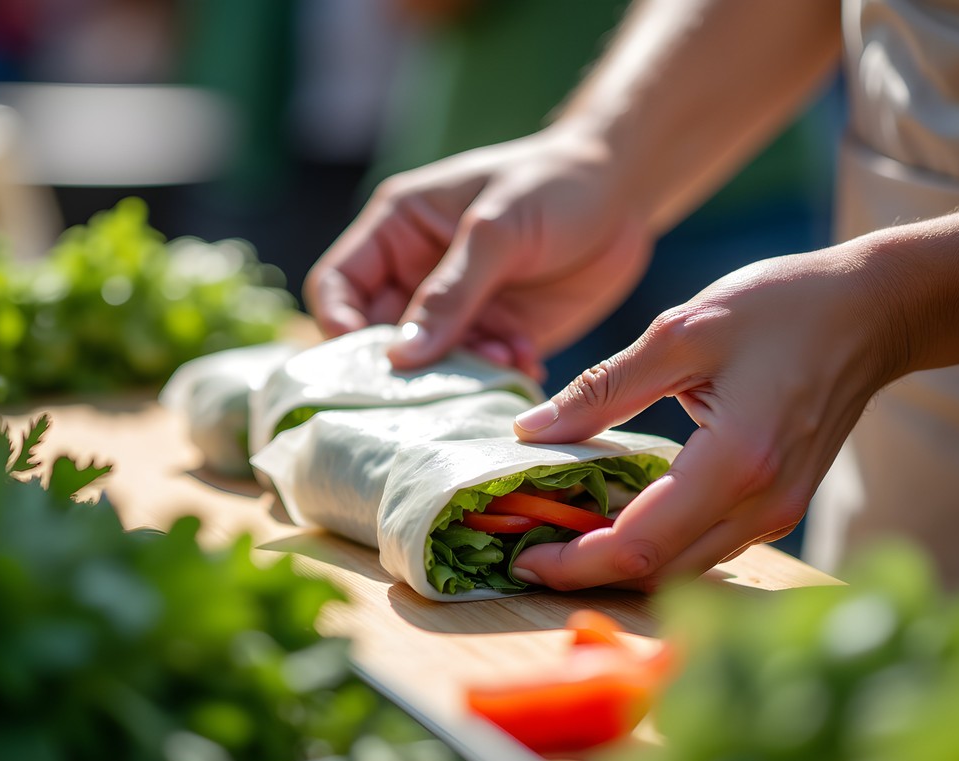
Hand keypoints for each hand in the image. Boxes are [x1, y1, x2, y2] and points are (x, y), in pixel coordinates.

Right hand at [303, 125, 653, 379]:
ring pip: (431, 365)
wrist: (623, 193)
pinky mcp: (497, 335)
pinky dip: (496, 377)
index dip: (340, 326)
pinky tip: (527, 359)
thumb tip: (400, 355)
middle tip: (449, 374)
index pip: (336, 286)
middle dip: (408, 365)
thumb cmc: (553, 184)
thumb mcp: (497, 228)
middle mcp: (416, 276)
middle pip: (378, 337)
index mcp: (397, 231)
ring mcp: (458, 310)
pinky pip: (478, 373)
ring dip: (462, 374)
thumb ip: (450, 291)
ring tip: (506, 355)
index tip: (373, 361)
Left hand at [510, 245, 895, 590]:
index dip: (574, 563)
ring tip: (562, 532)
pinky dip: (656, 542)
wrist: (869, 312)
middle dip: (587, 570)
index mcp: (736, 462)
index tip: (522, 558)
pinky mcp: (779, 505)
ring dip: (620, 559)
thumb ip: (602, 389)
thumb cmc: (781, 307)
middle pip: (659, 572)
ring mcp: (777, 512)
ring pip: (682, 567)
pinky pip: (705, 545)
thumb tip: (531, 432)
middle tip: (527, 548)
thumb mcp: (680, 332)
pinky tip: (618, 512)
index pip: (640, 545)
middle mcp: (762, 505)